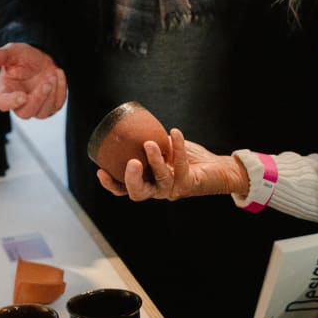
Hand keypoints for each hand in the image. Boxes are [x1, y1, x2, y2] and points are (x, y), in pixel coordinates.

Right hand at [0, 43, 66, 118]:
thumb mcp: (13, 52)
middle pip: (26, 113)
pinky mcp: (50, 106)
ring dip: (51, 95)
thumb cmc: (22, 57)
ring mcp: (36, 107)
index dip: (12, 102)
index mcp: (5, 92)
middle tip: (47, 82)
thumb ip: (2, 56)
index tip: (22, 96)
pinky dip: (61, 90)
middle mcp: (20, 103)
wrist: (40, 58)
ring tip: (52, 74)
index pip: (4, 103)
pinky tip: (58, 74)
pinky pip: (56, 105)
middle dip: (38, 98)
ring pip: (42, 113)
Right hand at [97, 127, 247, 200]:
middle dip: (132, 180)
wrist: (216, 168)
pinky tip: (174, 132)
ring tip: (150, 143)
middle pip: (138, 193)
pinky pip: (180, 165)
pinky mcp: (188, 184)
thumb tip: (133, 123)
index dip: (112, 184)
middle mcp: (157, 190)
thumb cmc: (188, 157)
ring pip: (160, 180)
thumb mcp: (164, 147)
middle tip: (132, 163)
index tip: (101, 170)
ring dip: (155, 161)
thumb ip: (150, 142)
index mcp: (147, 182)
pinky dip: (178, 147)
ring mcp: (173, 189)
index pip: (124, 189)